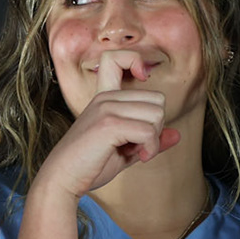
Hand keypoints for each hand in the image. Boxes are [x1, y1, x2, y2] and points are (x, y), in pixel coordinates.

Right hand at [37, 50, 181, 198]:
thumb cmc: (89, 166)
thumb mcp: (124, 150)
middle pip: (157, 99)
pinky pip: (148, 131)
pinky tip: (140, 158)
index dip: (134, 60)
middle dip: (156, 125)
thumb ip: (148, 139)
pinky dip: (150, 148)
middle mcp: (105, 98)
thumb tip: (176, 134)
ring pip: (157, 114)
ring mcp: (106, 108)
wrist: (63, 180)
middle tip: (141, 143)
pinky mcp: (108, 124)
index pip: (116, 57)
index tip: (141, 79)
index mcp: (104, 98)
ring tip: (138, 152)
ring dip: (154, 138)